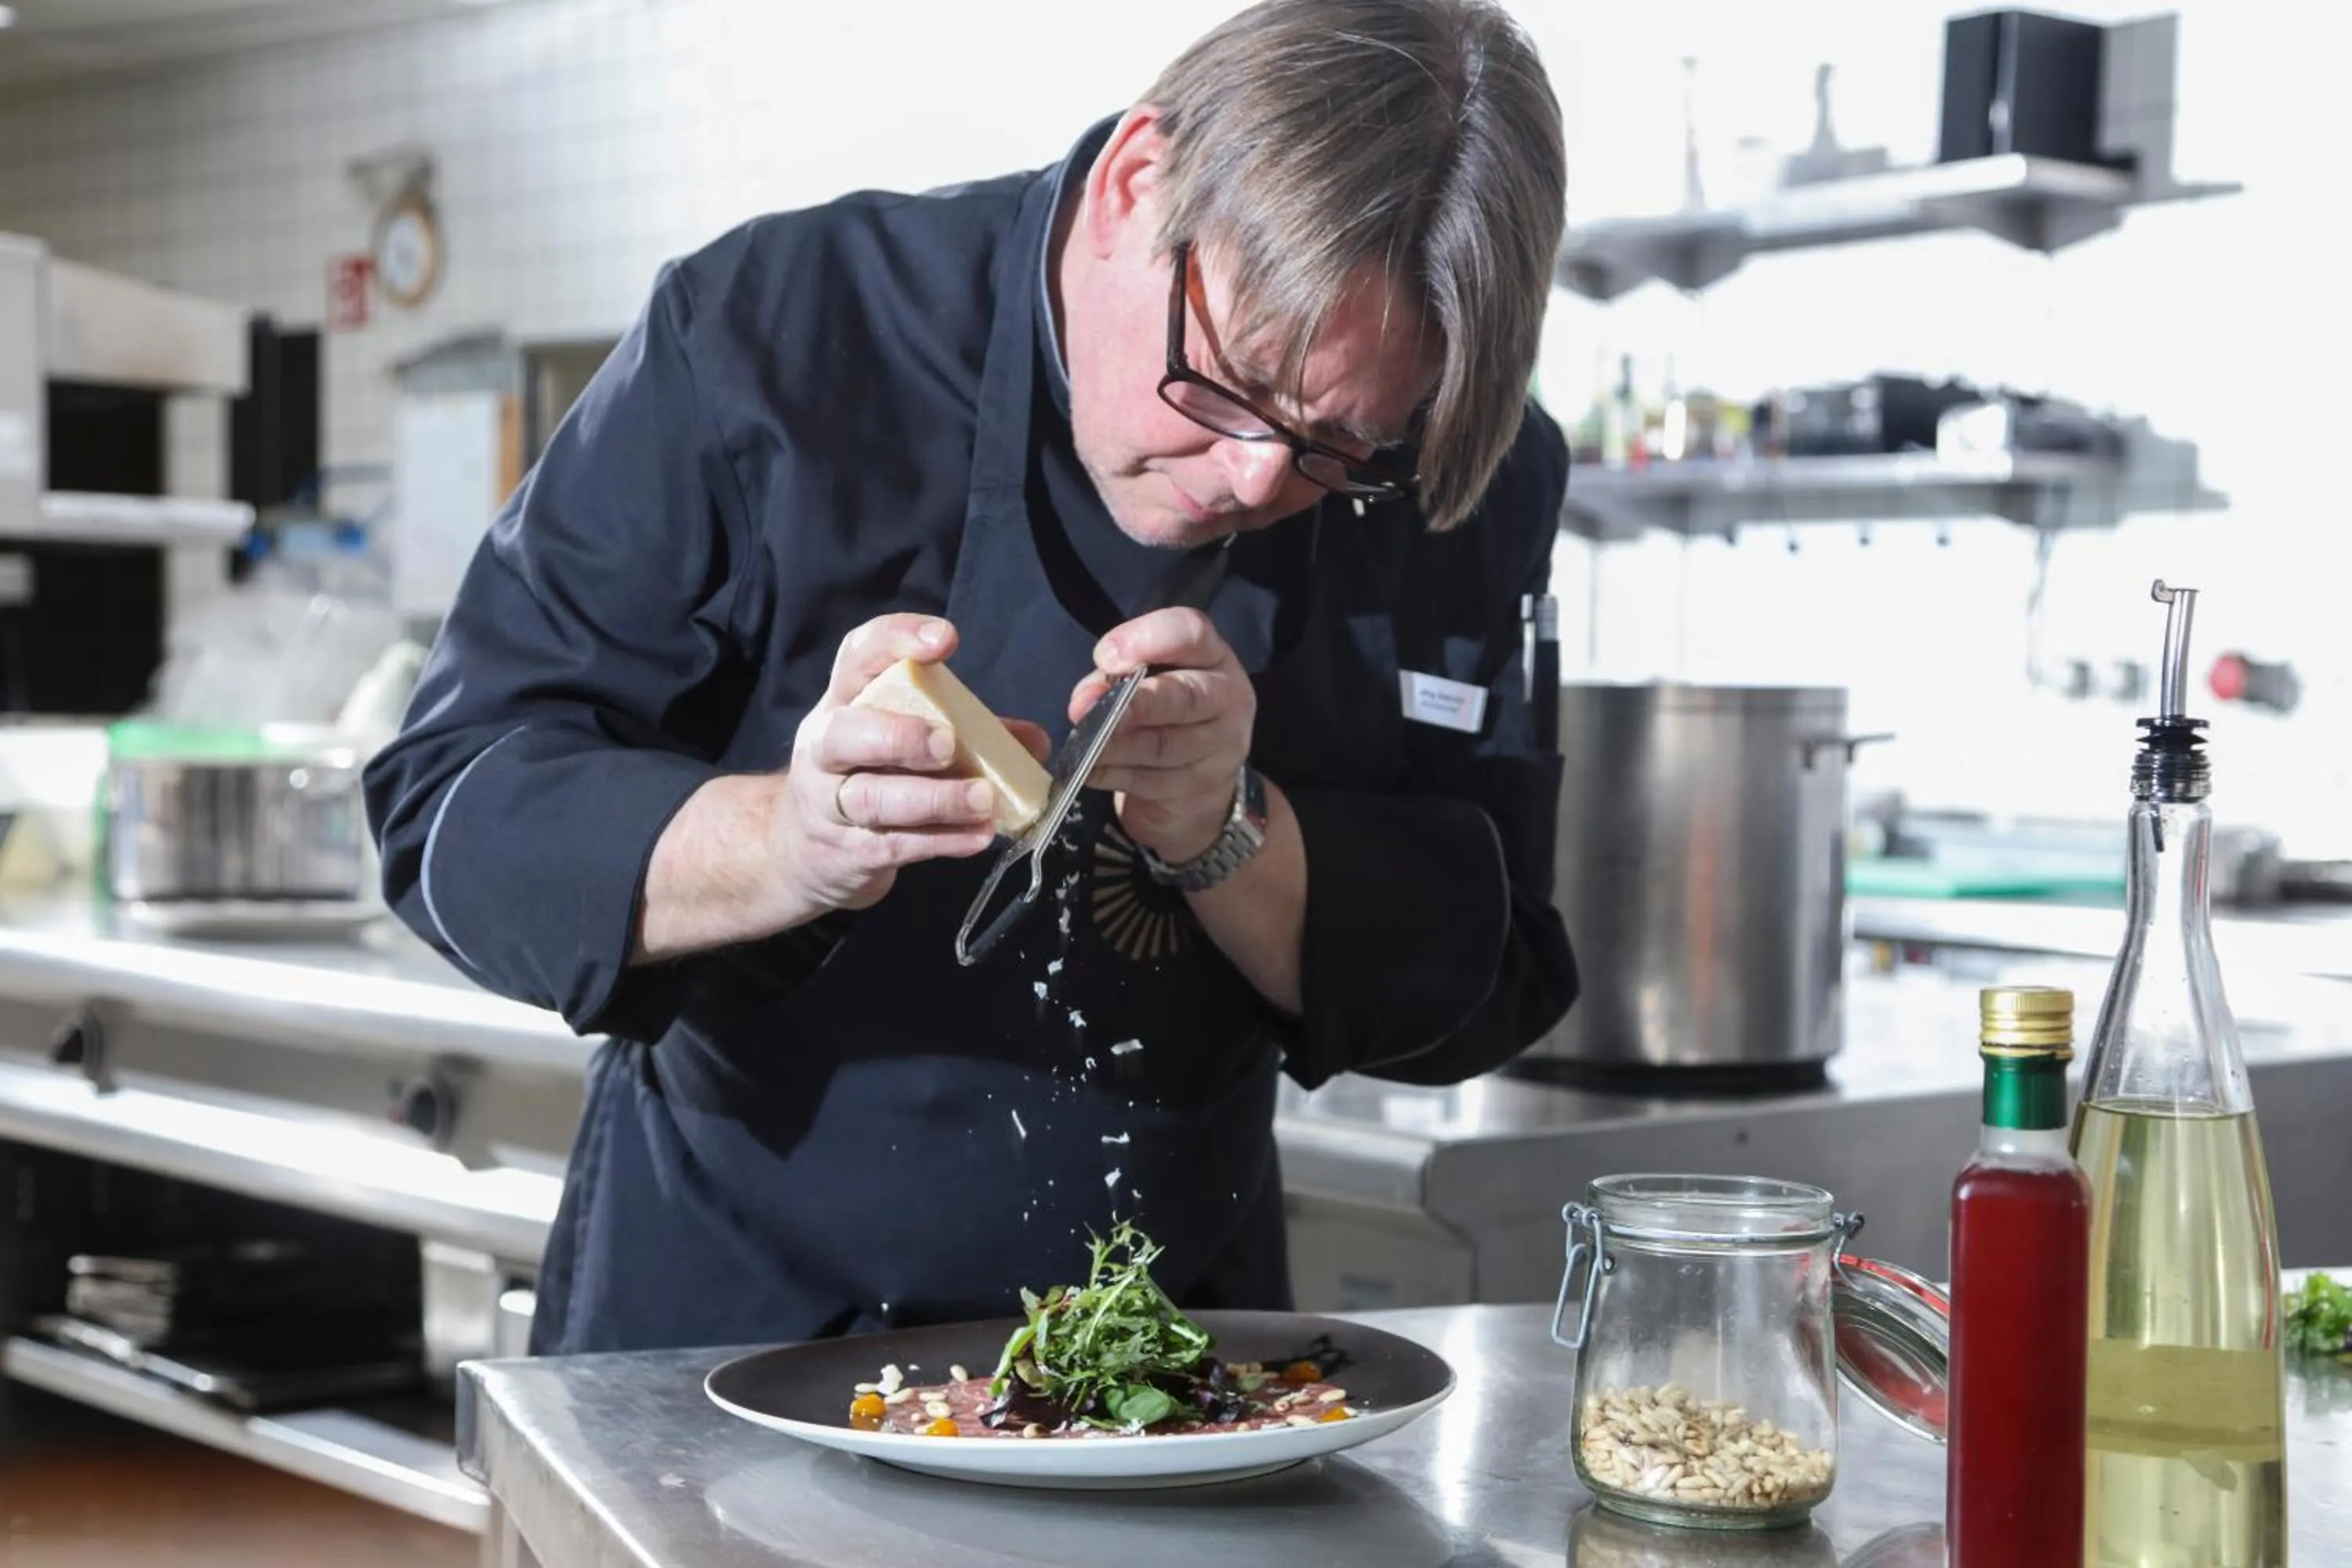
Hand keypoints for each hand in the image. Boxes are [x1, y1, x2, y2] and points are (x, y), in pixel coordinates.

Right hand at [781, 615, 1047, 912]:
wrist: (800, 853)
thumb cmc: (869, 777)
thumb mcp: (905, 744)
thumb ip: (971, 734)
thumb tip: (1034, 741)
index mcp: (844, 703)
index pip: (857, 656)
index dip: (896, 640)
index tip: (944, 640)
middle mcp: (827, 749)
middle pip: (846, 734)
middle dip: (900, 736)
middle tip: (948, 744)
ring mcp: (829, 805)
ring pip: (872, 798)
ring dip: (934, 798)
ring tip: (983, 799)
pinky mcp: (847, 852)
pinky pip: (893, 845)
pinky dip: (941, 841)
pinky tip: (977, 836)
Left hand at [1073, 609, 1252, 864]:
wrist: (1199, 779)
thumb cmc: (1165, 711)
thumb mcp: (1143, 680)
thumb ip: (1114, 679)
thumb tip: (1086, 700)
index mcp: (1212, 656)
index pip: (1192, 634)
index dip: (1147, 640)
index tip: (1104, 657)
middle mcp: (1227, 698)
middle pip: (1185, 697)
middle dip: (1134, 703)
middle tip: (1086, 709)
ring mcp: (1222, 748)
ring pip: (1165, 746)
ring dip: (1115, 746)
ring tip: (1083, 745)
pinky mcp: (1204, 789)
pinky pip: (1153, 782)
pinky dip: (1114, 775)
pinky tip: (1090, 770)